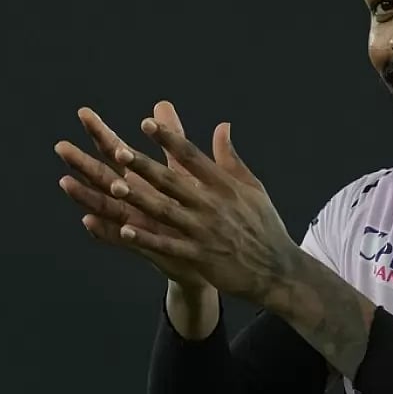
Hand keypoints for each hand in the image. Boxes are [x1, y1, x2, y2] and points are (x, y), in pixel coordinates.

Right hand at [55, 102, 212, 291]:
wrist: (212, 248)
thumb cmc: (193, 205)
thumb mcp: (183, 168)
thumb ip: (172, 137)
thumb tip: (162, 104)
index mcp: (141, 177)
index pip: (116, 150)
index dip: (101, 132)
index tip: (84, 112)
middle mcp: (132, 198)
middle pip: (102, 176)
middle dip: (81, 162)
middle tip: (61, 146)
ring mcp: (134, 221)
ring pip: (104, 206)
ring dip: (84, 195)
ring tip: (66, 182)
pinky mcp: (143, 243)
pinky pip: (118, 237)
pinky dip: (102, 230)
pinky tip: (88, 221)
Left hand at [57, 106, 299, 305]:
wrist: (278, 270)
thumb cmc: (264, 226)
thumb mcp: (254, 188)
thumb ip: (231, 159)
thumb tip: (222, 127)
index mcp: (225, 186)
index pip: (192, 157)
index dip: (168, 139)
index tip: (146, 124)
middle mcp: (212, 205)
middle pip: (172, 181)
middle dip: (144, 166)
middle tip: (118, 150)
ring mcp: (205, 231)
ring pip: (165, 211)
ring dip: (139, 199)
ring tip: (114, 186)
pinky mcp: (200, 256)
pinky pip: (168, 245)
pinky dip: (147, 239)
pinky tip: (125, 230)